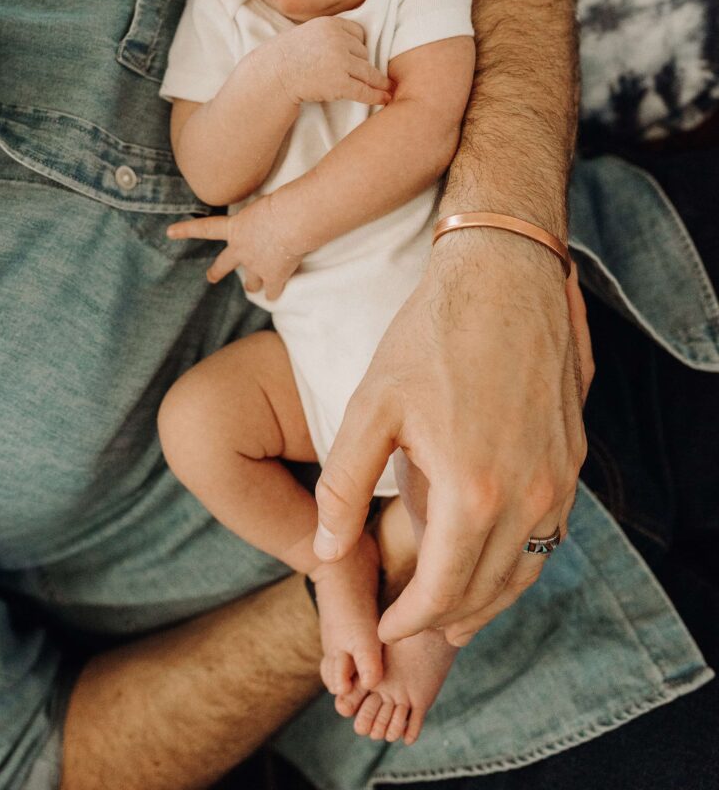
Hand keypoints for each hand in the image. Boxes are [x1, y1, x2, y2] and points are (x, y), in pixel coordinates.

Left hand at [167, 193, 303, 299]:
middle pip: (224, 264)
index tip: (169, 232)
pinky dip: (275, 292)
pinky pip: (272, 292)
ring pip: (252, 283)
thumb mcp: (263, 203)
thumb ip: (259, 214)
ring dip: (254, 285)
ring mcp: (257, 266)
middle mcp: (242, 251)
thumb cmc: (283, 203)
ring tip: (255, 288)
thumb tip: (271, 215)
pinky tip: (275, 294)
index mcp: (235, 229)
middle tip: (210, 278)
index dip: (186, 230)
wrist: (293, 221)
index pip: (205, 228)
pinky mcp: (274, 278)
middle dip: (216, 272)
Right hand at [271, 16, 392, 105]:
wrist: (274, 75)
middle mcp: (337, 40)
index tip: (357, 56)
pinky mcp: (339, 83)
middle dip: (360, 63)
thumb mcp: (311, 33)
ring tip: (387, 88)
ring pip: (368, 71)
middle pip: (363, 52)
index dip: (358, 46)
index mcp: (331, 25)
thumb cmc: (290, 56)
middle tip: (359, 75)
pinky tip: (385, 98)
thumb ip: (332, 34)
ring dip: (377, 81)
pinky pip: (364, 90)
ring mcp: (339, 62)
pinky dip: (376, 96)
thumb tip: (361, 42)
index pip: (358, 33)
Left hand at [313, 236, 591, 646]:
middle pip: (490, 589)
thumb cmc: (430, 334)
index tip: (385, 625)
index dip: (412, 618)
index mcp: (475, 491)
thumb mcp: (371, 406)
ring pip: (529, 568)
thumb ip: (344, 485)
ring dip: (489, 597)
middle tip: (412, 622)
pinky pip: (551, 532)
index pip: (444, 590)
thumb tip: (324, 549)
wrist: (503, 274)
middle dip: (447, 617)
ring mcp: (560, 476)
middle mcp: (530, 494)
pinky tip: (492, 553)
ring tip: (452, 609)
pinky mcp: (573, 455)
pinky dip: (520, 558)